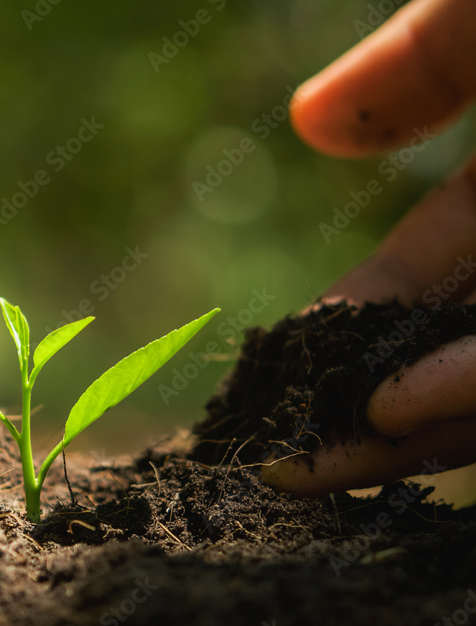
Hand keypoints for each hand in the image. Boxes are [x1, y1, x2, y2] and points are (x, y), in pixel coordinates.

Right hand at [262, 0, 475, 494]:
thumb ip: (420, 60)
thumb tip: (307, 125)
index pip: (428, 270)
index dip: (349, 323)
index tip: (276, 368)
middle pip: (451, 348)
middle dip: (361, 409)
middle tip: (275, 460)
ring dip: (407, 430)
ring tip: (313, 461)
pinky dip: (472, 397)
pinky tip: (396, 411)